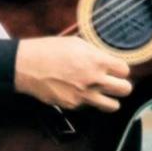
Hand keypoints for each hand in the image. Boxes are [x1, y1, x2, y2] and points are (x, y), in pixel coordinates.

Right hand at [13, 37, 129, 111]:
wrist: (26, 66)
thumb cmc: (49, 50)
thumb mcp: (77, 43)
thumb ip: (95, 53)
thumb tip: (108, 59)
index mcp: (97, 61)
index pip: (125, 70)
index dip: (121, 70)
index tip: (116, 69)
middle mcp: (94, 80)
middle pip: (125, 89)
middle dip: (123, 85)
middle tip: (116, 83)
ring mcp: (84, 95)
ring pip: (113, 105)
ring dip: (112, 99)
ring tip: (106, 94)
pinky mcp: (72, 105)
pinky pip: (89, 107)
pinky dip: (89, 102)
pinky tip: (81, 93)